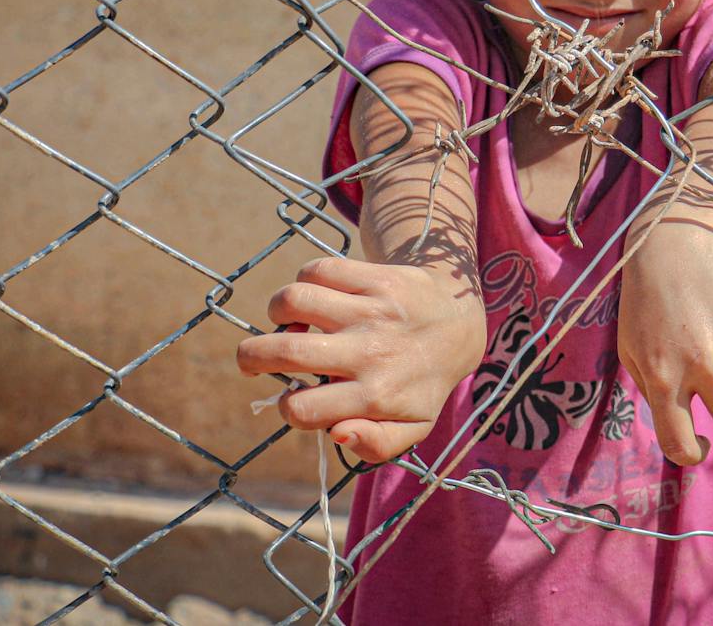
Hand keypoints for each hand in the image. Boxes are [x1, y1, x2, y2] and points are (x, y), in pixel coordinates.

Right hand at [236, 254, 487, 462]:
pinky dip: (304, 281)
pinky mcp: (376, 277)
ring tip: (289, 323)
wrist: (460, 322)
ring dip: (277, 312)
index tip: (295, 397)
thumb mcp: (414, 427)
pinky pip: (317, 269)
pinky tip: (316, 297)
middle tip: (253, 360)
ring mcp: (372, 309)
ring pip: (294, 299)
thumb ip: (376, 445)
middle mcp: (370, 352)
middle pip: (286, 351)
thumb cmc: (424, 381)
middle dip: (251, 357)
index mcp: (375, 395)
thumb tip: (335, 435)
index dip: (286, 407)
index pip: (302, 408)